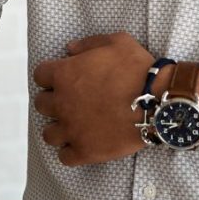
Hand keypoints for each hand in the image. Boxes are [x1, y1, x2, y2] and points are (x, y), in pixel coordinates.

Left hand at [31, 32, 155, 166]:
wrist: (158, 102)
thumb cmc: (138, 69)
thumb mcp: (117, 42)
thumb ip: (89, 43)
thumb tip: (69, 49)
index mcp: (64, 75)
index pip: (40, 75)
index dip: (51, 76)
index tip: (64, 78)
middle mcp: (62, 103)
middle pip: (41, 105)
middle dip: (53, 101)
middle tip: (71, 101)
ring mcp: (72, 129)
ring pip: (48, 134)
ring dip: (58, 128)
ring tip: (74, 126)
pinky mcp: (85, 151)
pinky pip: (65, 157)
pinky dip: (70, 152)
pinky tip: (81, 145)